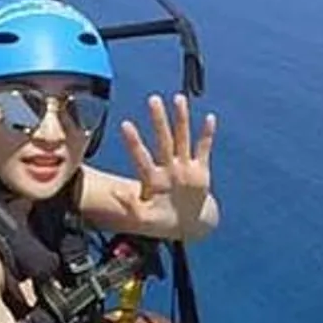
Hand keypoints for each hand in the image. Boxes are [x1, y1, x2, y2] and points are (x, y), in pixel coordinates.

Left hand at [115, 93, 217, 236]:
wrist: (186, 223)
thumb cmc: (161, 219)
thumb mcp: (143, 217)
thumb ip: (129, 206)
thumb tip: (114, 192)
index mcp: (152, 179)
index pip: (142, 157)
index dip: (134, 142)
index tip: (125, 124)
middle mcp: (168, 168)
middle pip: (163, 140)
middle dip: (159, 120)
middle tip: (153, 99)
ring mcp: (184, 167)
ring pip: (183, 139)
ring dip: (182, 119)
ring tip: (179, 98)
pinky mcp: (200, 171)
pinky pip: (204, 150)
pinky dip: (207, 135)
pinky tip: (209, 118)